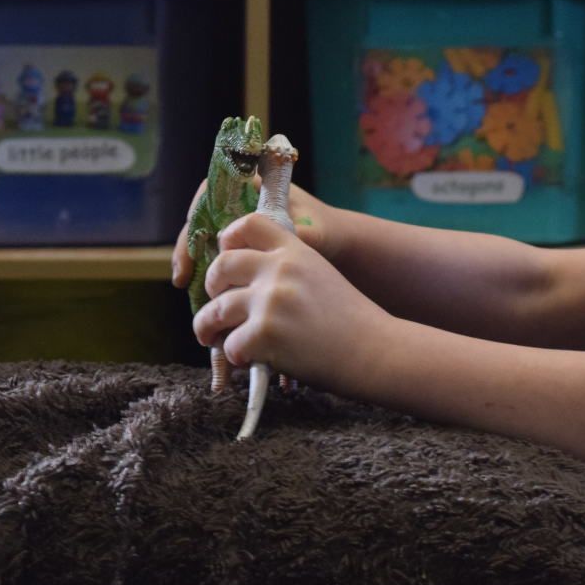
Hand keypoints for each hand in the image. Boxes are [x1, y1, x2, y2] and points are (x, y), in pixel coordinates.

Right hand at [170, 177, 338, 288]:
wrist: (339, 248)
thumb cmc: (326, 231)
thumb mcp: (311, 232)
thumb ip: (291, 234)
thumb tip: (267, 244)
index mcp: (256, 186)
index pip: (214, 189)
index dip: (196, 210)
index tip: (194, 235)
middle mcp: (242, 203)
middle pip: (202, 216)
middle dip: (188, 243)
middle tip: (182, 272)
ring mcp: (239, 225)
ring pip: (205, 237)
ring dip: (193, 260)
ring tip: (185, 285)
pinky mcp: (241, 247)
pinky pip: (216, 256)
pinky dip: (208, 272)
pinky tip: (203, 293)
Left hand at [191, 212, 385, 389]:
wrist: (376, 351)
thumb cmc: (350, 321)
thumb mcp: (320, 276)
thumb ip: (287, 270)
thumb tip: (241, 281)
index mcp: (295, 251)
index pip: (248, 224)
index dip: (228, 239)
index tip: (228, 262)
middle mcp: (280, 270)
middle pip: (221, 266)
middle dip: (210, 289)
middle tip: (215, 307)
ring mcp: (271, 300)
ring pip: (215, 310)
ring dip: (208, 329)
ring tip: (213, 339)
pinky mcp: (266, 333)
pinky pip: (229, 345)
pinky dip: (235, 358)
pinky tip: (249, 360)